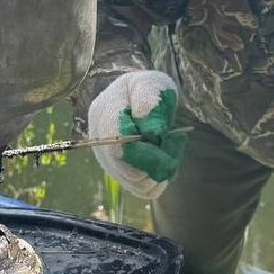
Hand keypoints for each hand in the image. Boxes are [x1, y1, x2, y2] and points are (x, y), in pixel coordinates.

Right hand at [87, 71, 187, 199]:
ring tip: (171, 153)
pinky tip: (164, 165)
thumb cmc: (148, 90)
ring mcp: (108, 159)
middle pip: (123, 167)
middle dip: (155, 163)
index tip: (165, 146)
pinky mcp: (120, 173)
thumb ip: (150, 102)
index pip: (117, 142)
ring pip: (133, 182)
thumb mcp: (152, 85)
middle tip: (174, 150)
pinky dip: (157, 182)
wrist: (145, 101)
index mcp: (104, 113)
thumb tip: (152, 132)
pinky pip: (139, 189)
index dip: (143, 152)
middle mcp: (99, 141)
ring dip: (158, 173)